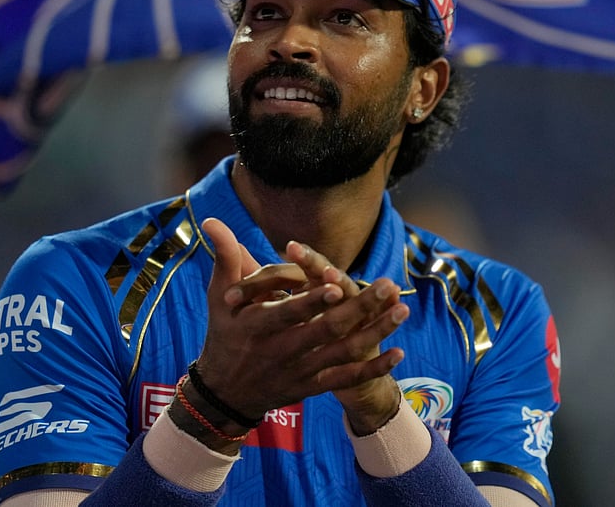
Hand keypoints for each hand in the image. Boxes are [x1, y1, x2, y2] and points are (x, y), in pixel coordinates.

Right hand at [195, 218, 408, 427]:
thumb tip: (212, 221)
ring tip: (402, 311)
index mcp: (256, 326)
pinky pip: (346, 379)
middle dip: (359, 309)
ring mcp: (299, 371)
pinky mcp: (312, 387)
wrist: (225, 394)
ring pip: (343, 354)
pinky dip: (373, 368)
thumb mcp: (219, 298)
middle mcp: (280, 351)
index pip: (288, 313)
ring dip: (375, 333)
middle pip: (325, 331)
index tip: (338, 284)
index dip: (313, 301)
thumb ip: (225, 258)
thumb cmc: (223, 335)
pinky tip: (398, 352)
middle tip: (388, 286)